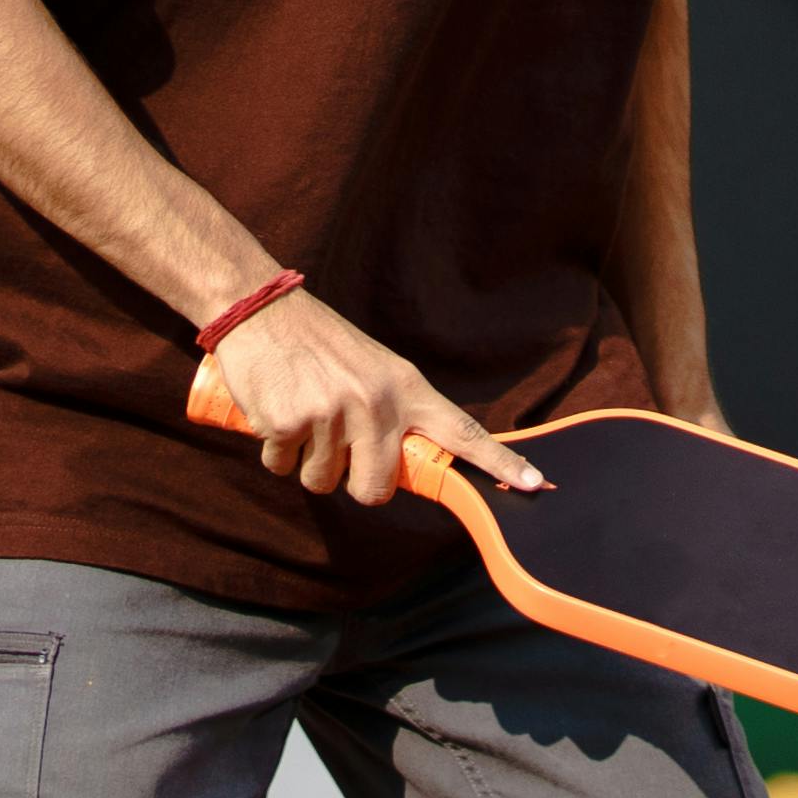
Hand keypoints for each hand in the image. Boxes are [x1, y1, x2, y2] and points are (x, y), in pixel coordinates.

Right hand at [209, 291, 543, 503]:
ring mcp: (333, 413)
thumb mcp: (374, 368)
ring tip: (302, 415)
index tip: (535, 483)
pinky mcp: (290, 422)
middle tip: (336, 447)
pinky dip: (273, 451)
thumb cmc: (320, 344)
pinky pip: (281, 468)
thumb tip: (402, 470)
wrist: (262, 308)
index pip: (462, 431)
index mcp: (405, 387)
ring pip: (322, 482)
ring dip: (306, 462)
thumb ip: (395, 413)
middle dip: (353, 482)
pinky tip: (273, 412)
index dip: (499, 461)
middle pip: (375, 489)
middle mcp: (376, 403)